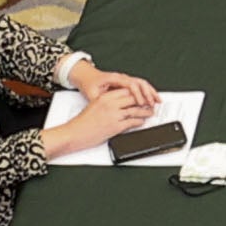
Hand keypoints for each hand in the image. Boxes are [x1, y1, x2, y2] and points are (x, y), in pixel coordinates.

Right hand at [38, 71, 159, 156]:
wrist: (74, 133)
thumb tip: (121, 103)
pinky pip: (132, 122)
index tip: (142, 95)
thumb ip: (108, 102)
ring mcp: (113, 115)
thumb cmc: (82, 122)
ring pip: (135, 110)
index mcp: (105, 97)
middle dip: (144, 101)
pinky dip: (139, 121)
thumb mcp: (94, 106)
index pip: (126, 91)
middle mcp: (110, 104)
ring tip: (150, 112)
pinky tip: (142, 121)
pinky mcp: (115, 126)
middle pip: (133, 98)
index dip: (137, 93)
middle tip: (150, 103)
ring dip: (145, 111)